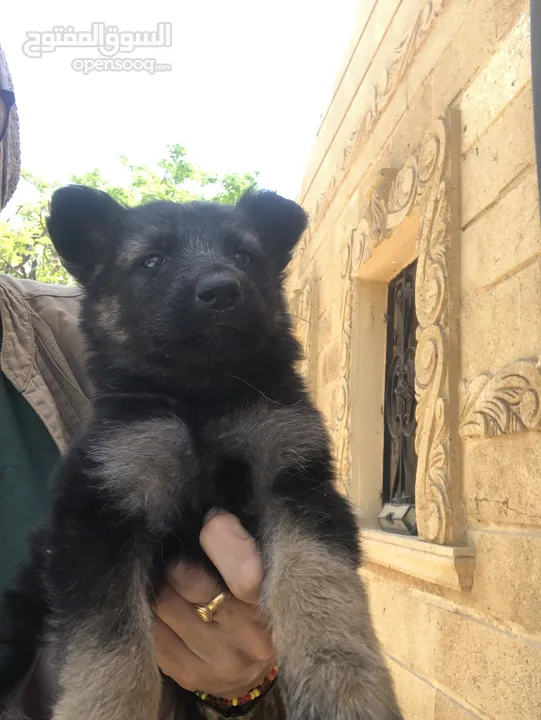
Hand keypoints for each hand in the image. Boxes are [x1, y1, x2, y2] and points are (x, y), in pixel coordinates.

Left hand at [154, 511, 275, 697]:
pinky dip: (154, 614)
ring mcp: (219, 660)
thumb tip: (209, 516)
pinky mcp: (190, 676)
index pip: (243, 572)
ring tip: (171, 581)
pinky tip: (167, 607)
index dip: (219, 537)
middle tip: (180, 555)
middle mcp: (249, 637)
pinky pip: (153, 634)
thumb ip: (244, 545)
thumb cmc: (261, 601)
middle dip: (176, 561)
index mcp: (272, 601)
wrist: (258, 669)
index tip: (211, 520)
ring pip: (163, 604)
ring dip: (161, 586)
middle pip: (185, 581)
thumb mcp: (267, 569)